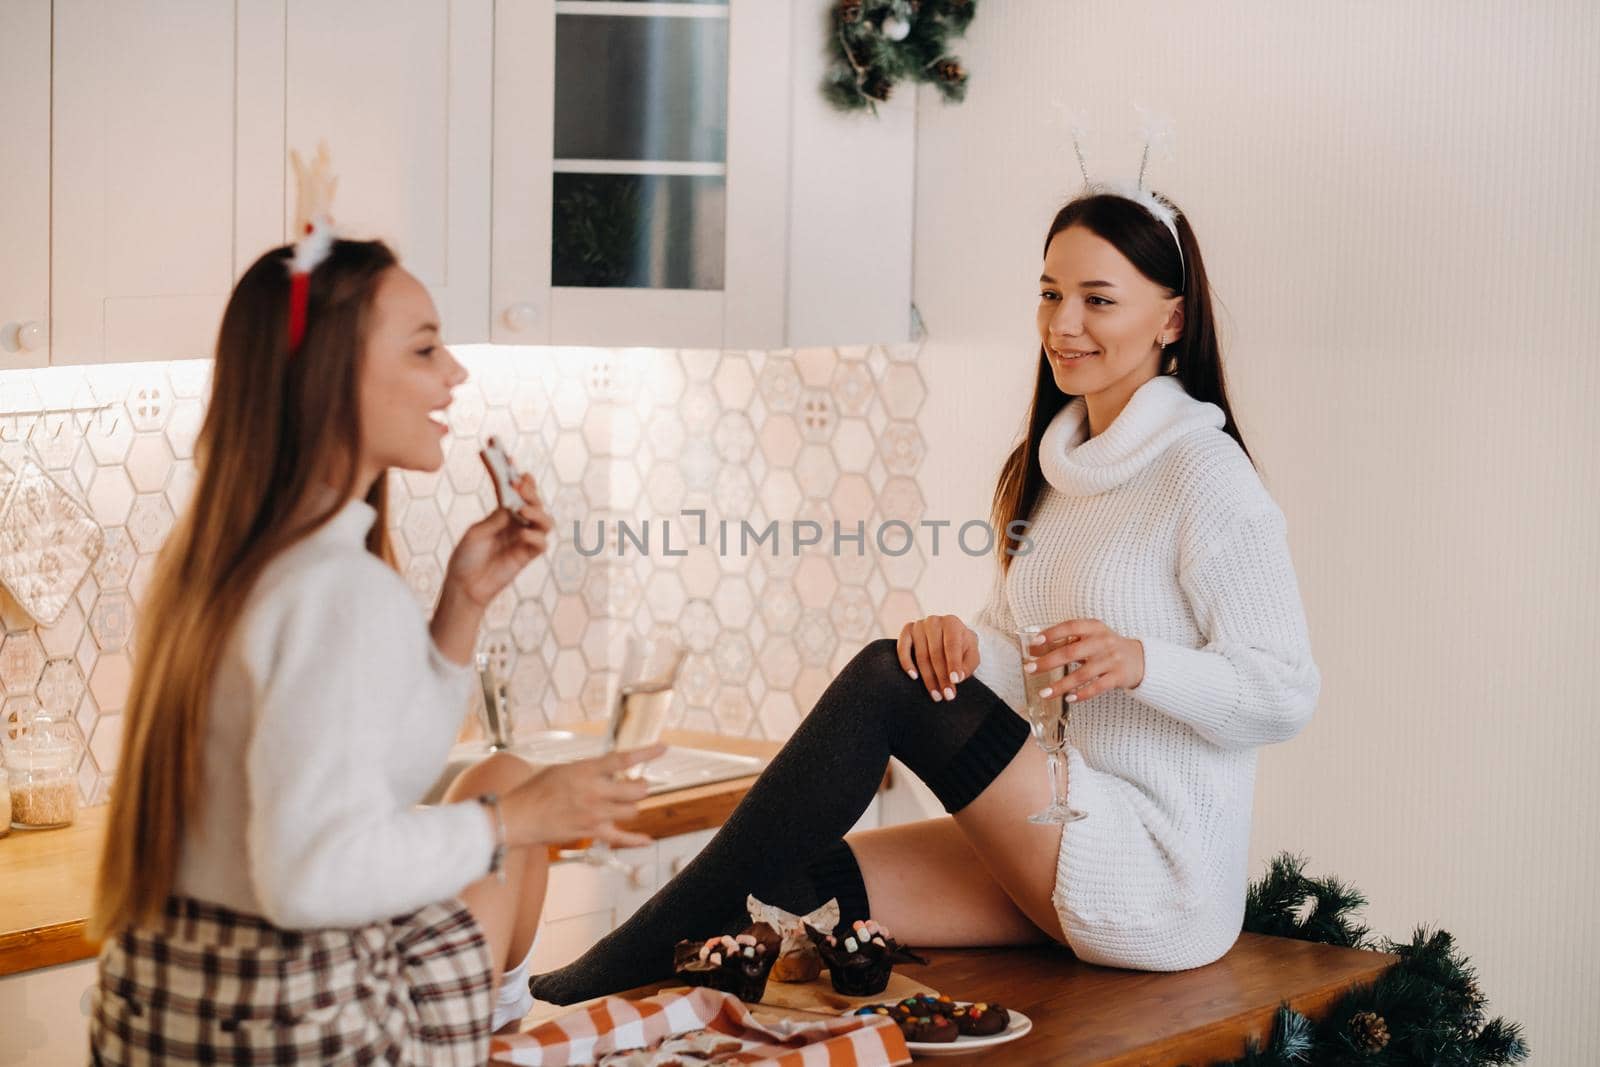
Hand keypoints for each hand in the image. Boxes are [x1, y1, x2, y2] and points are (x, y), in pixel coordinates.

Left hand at [442, 473, 553, 609]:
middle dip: (530, 490)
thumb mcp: (476, 533)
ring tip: (522, 510)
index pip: (513, 491)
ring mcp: (524, 540)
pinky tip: (523, 535)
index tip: (508, 458)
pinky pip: (541, 544)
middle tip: (519, 484)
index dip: (513, 474)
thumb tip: (513, 505)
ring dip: (537, 512)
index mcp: (502, 514)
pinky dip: (535, 537)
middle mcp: (516, 524)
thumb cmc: (466, 558)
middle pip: (533, 502)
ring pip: (544, 521)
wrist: (465, 586)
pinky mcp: (527, 556)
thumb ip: (496, 519)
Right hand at [502, 745, 666, 848]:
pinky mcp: (591, 832)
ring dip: (631, 807)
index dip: (647, 753)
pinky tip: (647, 840)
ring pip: (632, 811)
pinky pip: (621, 838)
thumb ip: (587, 770)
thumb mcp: (561, 769)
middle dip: (640, 787)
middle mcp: (594, 791)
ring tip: (623, 804)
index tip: (663, 748)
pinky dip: (636, 840)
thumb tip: (606, 771)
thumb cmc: (534, 791)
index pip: (623, 759)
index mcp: (586, 771)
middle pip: (636, 790)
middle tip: (636, 785)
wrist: (518, 817)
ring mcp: (595, 814)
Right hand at [895, 614, 979, 701]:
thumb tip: (957, 678)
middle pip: (935, 653)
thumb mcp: (971, 655)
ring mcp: (918, 625)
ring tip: (936, 695)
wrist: (950, 636)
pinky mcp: (907, 631)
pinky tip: (914, 677)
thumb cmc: (962, 647)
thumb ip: (967, 665)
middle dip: (942, 677)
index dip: (953, 664)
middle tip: (946, 695)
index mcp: (952, 623)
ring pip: (921, 655)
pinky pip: (902, 648)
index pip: (951, 645)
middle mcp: (934, 621)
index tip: (955, 682)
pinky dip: (907, 663)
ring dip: (928, 678)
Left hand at [1023, 619, 1144, 703]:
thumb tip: (1035, 649)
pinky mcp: (1118, 677)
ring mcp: (1112, 659)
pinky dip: (1082, 694)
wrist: (1140, 659)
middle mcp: (1103, 642)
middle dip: (1048, 661)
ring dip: (1061, 685)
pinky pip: (1097, 687)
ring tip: (1044, 693)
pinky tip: (1068, 698)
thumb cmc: (1106, 647)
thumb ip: (1067, 641)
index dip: (1052, 633)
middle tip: (1029, 669)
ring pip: (1082, 674)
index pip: (1070, 627)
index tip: (1034, 643)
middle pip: (1072, 652)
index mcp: (1094, 627)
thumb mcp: (1091, 637)